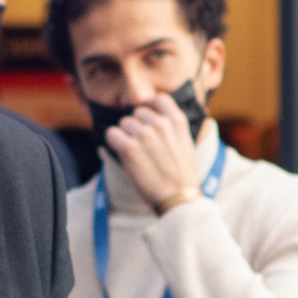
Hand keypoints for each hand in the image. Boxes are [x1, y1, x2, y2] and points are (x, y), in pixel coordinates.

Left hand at [101, 93, 209, 212]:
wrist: (179, 198)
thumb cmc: (181, 175)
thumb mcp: (186, 144)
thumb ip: (172, 127)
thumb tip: (155, 115)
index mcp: (177, 121)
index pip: (159, 99)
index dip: (151, 110)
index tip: (150, 123)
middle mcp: (161, 124)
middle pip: (137, 112)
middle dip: (138, 127)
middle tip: (145, 148)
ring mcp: (145, 135)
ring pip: (124, 123)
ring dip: (126, 136)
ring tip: (138, 155)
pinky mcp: (130, 148)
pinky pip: (112, 134)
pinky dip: (114, 143)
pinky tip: (125, 155)